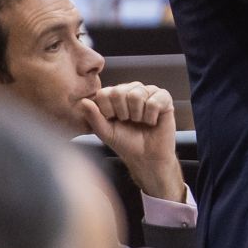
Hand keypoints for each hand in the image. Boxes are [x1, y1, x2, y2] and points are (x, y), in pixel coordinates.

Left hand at [80, 83, 186, 202]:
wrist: (147, 157)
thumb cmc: (126, 143)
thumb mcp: (105, 132)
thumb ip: (93, 117)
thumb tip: (83, 101)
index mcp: (115, 96)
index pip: (105, 92)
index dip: (107, 109)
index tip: (113, 121)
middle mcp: (132, 90)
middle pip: (120, 91)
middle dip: (122, 112)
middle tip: (128, 121)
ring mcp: (148, 92)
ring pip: (137, 94)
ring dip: (137, 114)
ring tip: (140, 121)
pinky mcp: (165, 98)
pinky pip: (154, 101)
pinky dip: (151, 116)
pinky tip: (152, 121)